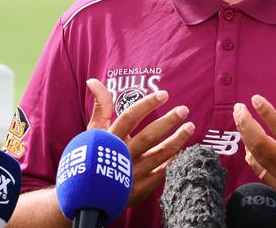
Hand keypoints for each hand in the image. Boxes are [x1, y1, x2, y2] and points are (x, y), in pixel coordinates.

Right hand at [86, 79, 193, 206]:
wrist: (85, 195)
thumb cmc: (92, 155)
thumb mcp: (94, 131)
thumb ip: (100, 106)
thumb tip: (93, 80)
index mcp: (109, 139)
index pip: (130, 117)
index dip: (147, 105)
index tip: (164, 94)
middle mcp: (121, 156)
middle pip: (149, 136)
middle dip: (168, 122)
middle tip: (184, 109)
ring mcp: (131, 174)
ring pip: (159, 155)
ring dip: (177, 140)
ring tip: (190, 127)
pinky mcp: (139, 189)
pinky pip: (162, 175)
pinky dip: (174, 163)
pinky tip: (184, 152)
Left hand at [233, 94, 275, 226]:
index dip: (268, 113)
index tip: (256, 99)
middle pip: (261, 144)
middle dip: (246, 124)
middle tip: (239, 107)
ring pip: (256, 156)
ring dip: (245, 136)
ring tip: (240, 119)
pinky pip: (259, 170)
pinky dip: (251, 156)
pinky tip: (247, 143)